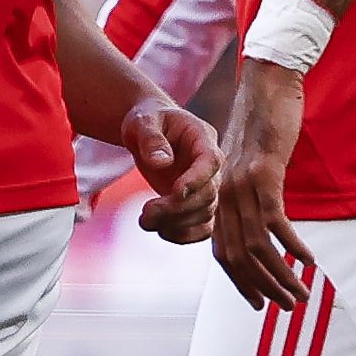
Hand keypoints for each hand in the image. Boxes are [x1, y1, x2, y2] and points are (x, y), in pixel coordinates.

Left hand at [125, 97, 222, 246]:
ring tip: (144, 221)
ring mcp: (205, 186)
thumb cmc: (148, 120)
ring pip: (205, 215)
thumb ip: (151, 138)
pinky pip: (201, 227)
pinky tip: (160, 232)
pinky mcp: (196, 203)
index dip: (197, 179)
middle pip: (208, 194)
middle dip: (178, 208)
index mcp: (203, 139)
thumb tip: (162, 162)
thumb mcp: (144, 122)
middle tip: (146, 213)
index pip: (211, 161)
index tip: (175, 191)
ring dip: (177, 224)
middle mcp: (210, 166)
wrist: (149, 130)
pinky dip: (184, 235)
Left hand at [208, 58, 313, 308]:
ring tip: (302, 294)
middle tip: (289, 307)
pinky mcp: (263, 173)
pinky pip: (274, 220)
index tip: (258, 304)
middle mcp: (225, 196)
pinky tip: (308, 261)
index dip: (240, 283)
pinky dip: (291, 245)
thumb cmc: (263, 126)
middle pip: (239, 257)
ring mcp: (242, 185)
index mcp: (220, 198)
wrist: (267, 85)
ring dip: (281, 275)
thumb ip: (252, 195)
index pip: (223, 254)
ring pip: (257, 246)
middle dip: (264, 288)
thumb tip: (264, 223)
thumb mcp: (252, 166)